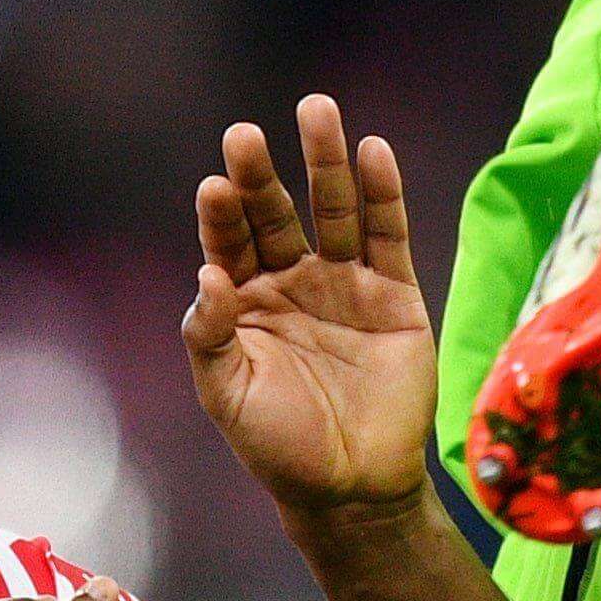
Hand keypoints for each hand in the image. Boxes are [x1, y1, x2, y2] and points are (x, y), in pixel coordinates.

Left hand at [186, 97, 434, 523]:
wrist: (351, 488)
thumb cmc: (279, 445)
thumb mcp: (227, 395)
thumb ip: (208, 337)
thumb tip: (206, 277)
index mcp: (244, 300)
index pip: (229, 241)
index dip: (223, 214)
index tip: (215, 187)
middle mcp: (292, 280)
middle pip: (277, 213)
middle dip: (262, 174)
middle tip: (246, 136)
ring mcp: (345, 283)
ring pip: (334, 210)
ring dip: (326, 162)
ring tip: (317, 112)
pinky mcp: (395, 294)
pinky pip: (388, 235)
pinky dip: (383, 194)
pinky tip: (373, 152)